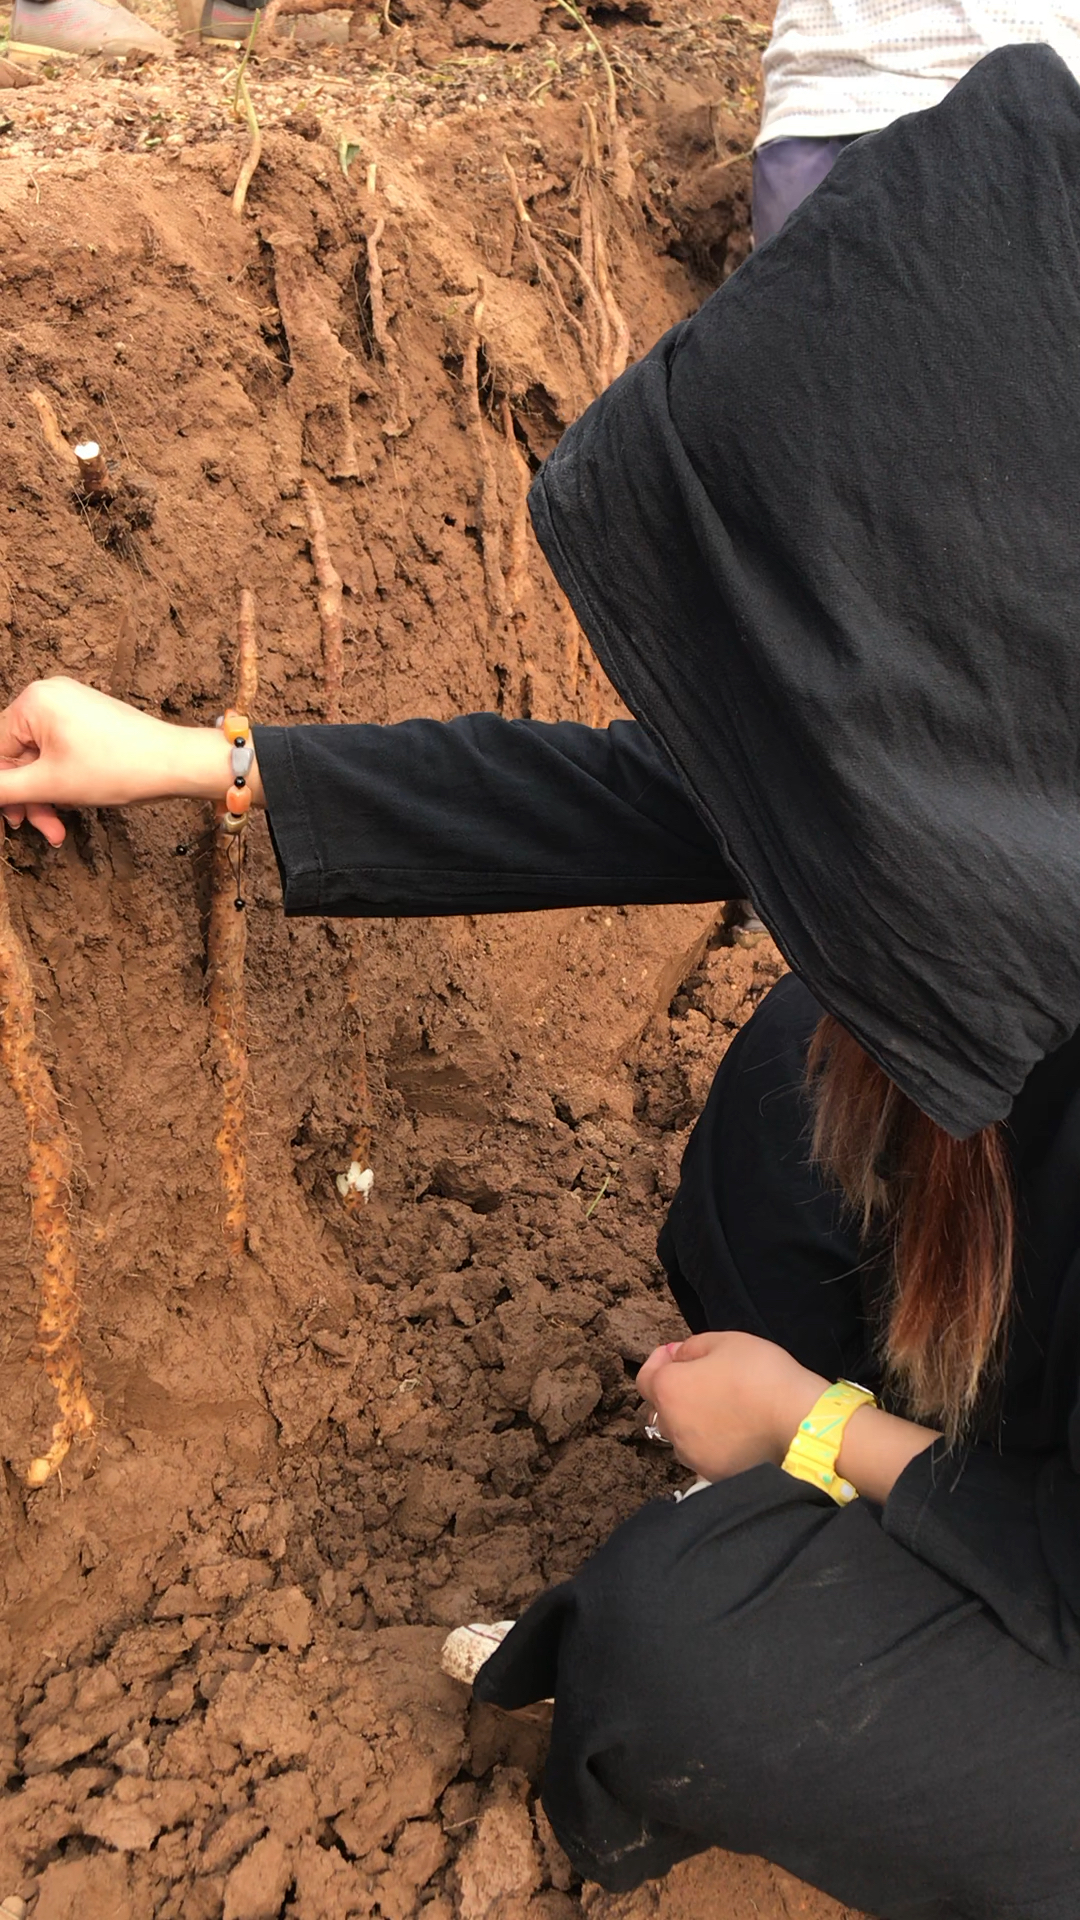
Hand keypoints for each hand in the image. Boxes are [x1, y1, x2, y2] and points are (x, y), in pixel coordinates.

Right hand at [0, 678, 259, 844]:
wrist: (174, 763)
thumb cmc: (116, 768)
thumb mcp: (49, 785)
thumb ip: (3, 789)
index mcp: (33, 701)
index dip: (3, 791)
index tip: (13, 820)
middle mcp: (50, 695)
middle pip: (20, 756)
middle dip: (31, 799)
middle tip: (42, 829)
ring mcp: (72, 706)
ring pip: (42, 759)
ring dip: (48, 796)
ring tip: (60, 829)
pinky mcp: (90, 719)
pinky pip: (61, 752)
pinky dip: (64, 780)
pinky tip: (75, 803)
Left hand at [636, 1331, 824, 1482]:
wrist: (799, 1422)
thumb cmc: (762, 1376)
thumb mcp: (726, 1342)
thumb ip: (692, 1347)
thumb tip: (677, 1356)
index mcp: (670, 1390)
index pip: (645, 1378)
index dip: (660, 1361)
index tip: (676, 1354)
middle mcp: (673, 1426)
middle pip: (662, 1408)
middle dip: (675, 1391)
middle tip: (703, 1379)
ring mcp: (692, 1455)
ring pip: (680, 1435)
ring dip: (691, 1419)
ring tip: (722, 1408)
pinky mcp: (713, 1474)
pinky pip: (702, 1455)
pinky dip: (710, 1443)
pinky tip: (733, 1433)